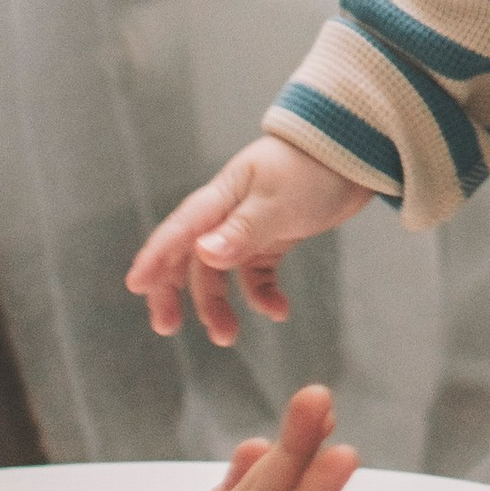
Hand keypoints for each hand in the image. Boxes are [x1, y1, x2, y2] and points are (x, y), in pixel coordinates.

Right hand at [125, 133, 373, 346]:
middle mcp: (227, 214)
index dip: (155, 257)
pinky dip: (262, 296)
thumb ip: (243, 230)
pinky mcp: (273, 240)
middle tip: (166, 326)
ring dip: (219, 305)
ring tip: (227, 337)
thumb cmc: (313, 166)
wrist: (354, 153)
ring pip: (220, 274)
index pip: (180, 230)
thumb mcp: (277, 200)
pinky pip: (257, 276)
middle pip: (188, 258)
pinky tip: (279, 312)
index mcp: (221, 197)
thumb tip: (204, 254)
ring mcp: (249, 228)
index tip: (135, 286)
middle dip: (174, 292)